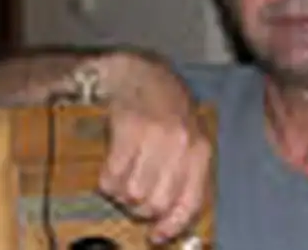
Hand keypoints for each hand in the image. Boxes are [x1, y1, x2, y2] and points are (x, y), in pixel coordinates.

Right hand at [79, 52, 211, 244]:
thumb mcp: (187, 141)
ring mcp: (155, 137)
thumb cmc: (165, 112)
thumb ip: (184, 176)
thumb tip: (168, 220)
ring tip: (121, 179)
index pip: (190, 201)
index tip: (156, 236)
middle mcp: (181, 145)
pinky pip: (113, 175)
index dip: (172, 225)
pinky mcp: (128, 129)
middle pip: (157, 203)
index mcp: (200, 151)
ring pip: (133, 193)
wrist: (140, 74)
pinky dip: (107, 179)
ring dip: (121, 194)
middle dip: (141, 208)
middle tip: (133, 197)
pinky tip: (111, 168)